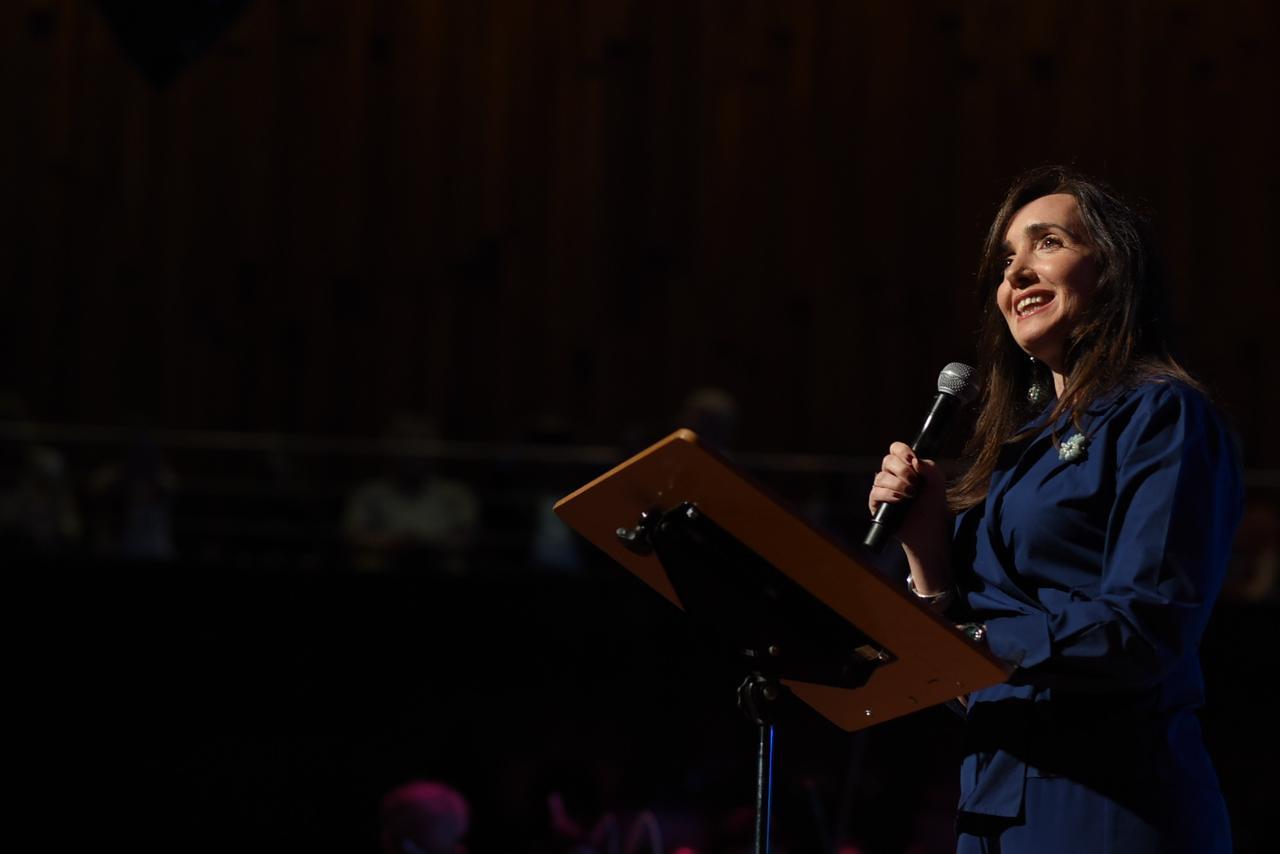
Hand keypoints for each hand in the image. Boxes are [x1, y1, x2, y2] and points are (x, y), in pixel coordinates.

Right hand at [868, 441, 950, 589]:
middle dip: (902, 470)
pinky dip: (889, 494)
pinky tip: (900, 500)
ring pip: (881, 477)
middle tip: (915, 482)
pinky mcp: (876, 504)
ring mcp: (883, 490)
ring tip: (911, 495)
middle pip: (887, 460)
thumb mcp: (937, 483)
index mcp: (906, 467)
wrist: (929, 530)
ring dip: (898, 484)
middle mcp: (892, 476)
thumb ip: (929, 467)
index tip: (912, 459)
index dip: (902, 450)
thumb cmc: (933, 506)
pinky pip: (876, 493)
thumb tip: (914, 460)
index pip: (896, 449)